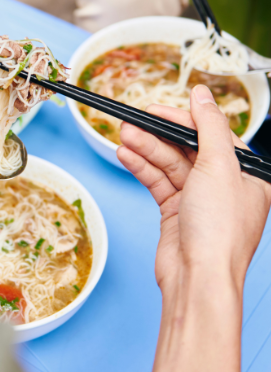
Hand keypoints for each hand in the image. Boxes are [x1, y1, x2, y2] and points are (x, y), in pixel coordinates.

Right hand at [117, 85, 270, 290]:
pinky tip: (126, 156)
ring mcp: (200, 199)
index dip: (184, 119)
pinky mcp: (177, 212)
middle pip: (188, 147)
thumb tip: (202, 94)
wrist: (199, 276)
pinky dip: (142, 168)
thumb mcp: (218, 166)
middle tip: (132, 120)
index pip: (214, 134)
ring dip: (145, 149)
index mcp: (248, 174)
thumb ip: (208, 126)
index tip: (157, 108)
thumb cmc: (220, 230)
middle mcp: (226, 185)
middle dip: (159, 134)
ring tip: (123, 136)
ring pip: (169, 164)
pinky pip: (158, 182)